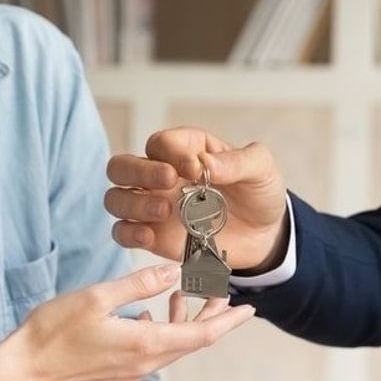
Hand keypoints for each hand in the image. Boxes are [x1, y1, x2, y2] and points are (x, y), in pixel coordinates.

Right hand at [6, 264, 255, 380]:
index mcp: (144, 344)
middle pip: (191, 342)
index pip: (202, 334)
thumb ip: (138, 284)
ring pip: (170, 348)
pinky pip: (150, 354)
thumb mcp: (96, 297)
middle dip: (211, 318)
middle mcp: (143, 365)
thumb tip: (173, 273)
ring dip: (182, 323)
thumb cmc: (53, 332)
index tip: (249, 307)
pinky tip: (145, 315)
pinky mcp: (116, 378)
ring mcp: (129, 375)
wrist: (22, 372)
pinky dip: (159, 332)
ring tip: (180, 297)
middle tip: (222, 294)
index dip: (228, 320)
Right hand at [105, 127, 289, 271]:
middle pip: (121, 166)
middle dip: (139, 171)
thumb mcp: (260, 169)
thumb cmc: (258, 193)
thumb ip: (237, 161)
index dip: (172, 153)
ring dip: (133, 204)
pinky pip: (123, 233)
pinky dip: (129, 235)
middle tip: (169, 181)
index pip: (160, 143)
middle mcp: (161, 176)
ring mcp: (153, 207)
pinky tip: (150, 237)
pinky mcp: (153, 237)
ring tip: (165, 211)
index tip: (197, 169)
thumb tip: (205, 164)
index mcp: (185, 150)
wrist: (264, 236)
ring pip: (116, 199)